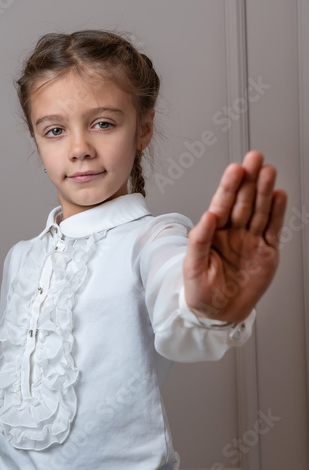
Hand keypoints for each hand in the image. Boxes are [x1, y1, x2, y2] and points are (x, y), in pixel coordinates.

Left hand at [182, 151, 286, 322]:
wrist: (219, 314)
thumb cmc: (201, 291)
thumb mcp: (192, 267)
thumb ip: (199, 240)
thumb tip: (207, 216)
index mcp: (213, 232)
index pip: (222, 204)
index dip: (229, 187)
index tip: (235, 169)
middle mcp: (233, 232)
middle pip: (243, 201)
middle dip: (249, 180)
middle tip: (255, 159)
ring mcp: (251, 240)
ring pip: (259, 210)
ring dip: (264, 191)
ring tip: (269, 171)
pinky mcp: (267, 251)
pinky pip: (272, 228)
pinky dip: (277, 212)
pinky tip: (279, 195)